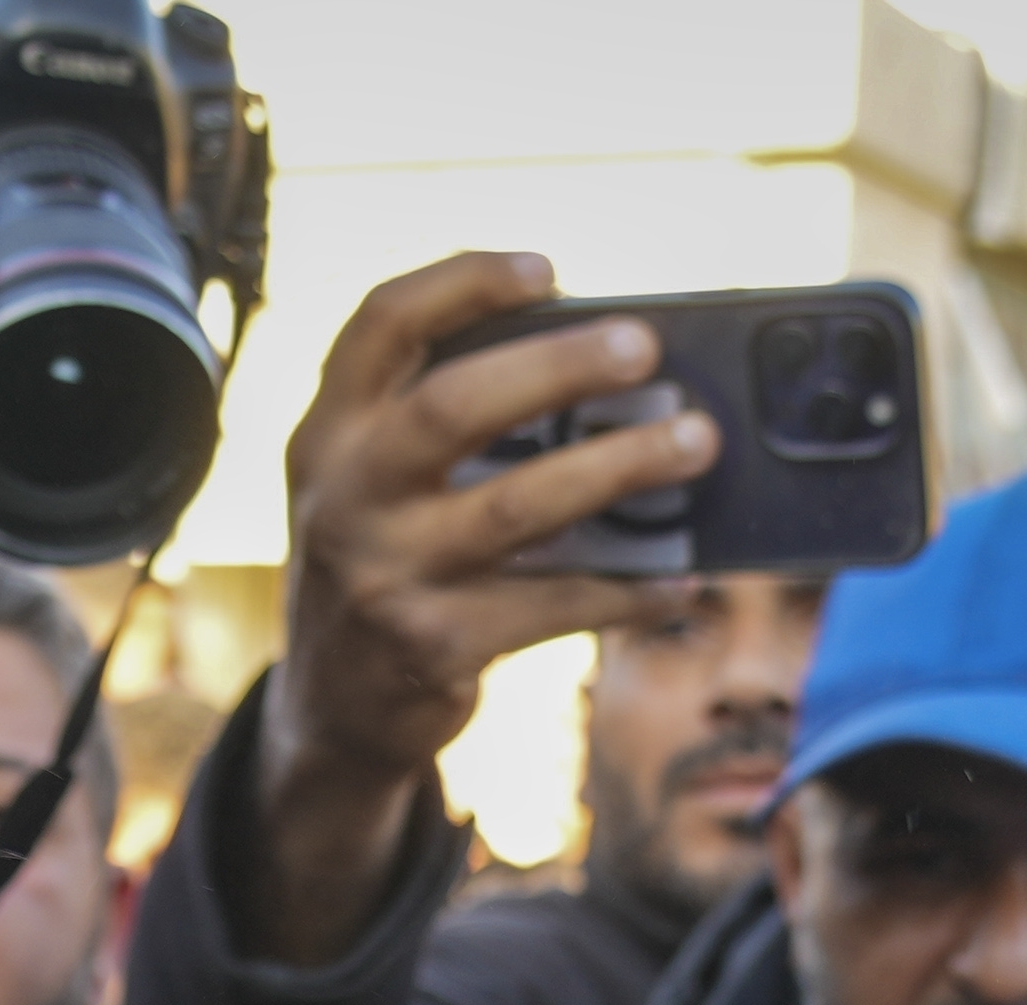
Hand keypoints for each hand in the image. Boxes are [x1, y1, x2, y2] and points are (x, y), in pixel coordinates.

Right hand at [241, 253, 718, 968]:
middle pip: (453, 408)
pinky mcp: (432, 649)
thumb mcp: (377, 486)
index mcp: (329, 434)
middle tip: (645, 348)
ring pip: (517, 508)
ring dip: (619, 468)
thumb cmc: (388, 566)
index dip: (463, 283)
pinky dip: (627, 589)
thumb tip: (604, 377)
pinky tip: (680, 578)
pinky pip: (551, 606)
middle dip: (558, 367)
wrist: (332, 712)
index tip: (548, 270)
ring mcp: (383, 578)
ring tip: (696, 442)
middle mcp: (343, 499)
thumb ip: (444, 426)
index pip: (381, 325)